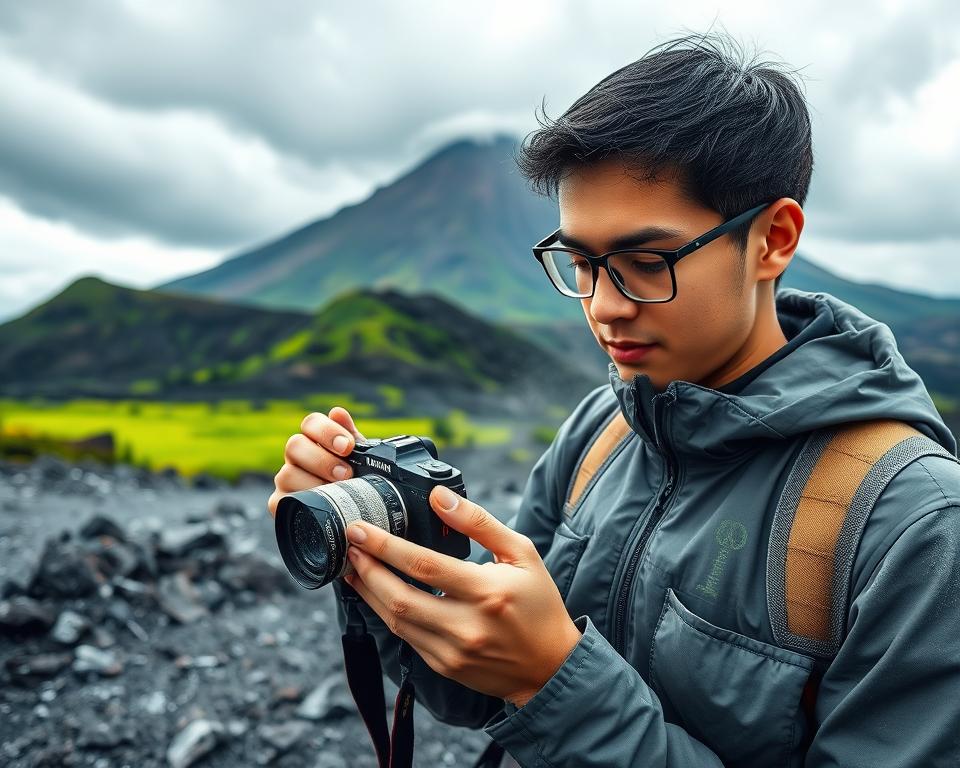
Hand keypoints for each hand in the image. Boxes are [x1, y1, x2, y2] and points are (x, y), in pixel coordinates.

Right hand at [267, 407, 364, 517]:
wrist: (354, 513)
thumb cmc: (357, 480)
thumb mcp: (360, 459)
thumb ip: (351, 436)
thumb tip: (337, 412)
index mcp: (315, 438)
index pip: (311, 423)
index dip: (327, 431)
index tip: (347, 446)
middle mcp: (296, 456)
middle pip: (294, 445)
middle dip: (322, 460)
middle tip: (346, 474)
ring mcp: (285, 478)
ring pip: (287, 474)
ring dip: (314, 485)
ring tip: (338, 495)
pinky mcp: (278, 503)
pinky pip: (280, 502)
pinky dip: (301, 504)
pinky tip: (321, 508)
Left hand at [342, 485, 582, 707]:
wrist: (550, 665)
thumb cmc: (538, 603)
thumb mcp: (521, 553)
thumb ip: (478, 523)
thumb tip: (439, 497)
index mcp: (487, 592)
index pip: (424, 567)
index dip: (386, 547)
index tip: (360, 529)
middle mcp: (467, 626)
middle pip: (400, 598)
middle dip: (367, 569)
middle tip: (349, 545)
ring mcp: (452, 651)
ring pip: (395, 621)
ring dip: (369, 592)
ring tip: (353, 566)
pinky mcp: (444, 665)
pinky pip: (404, 638)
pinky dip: (385, 613)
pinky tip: (377, 593)